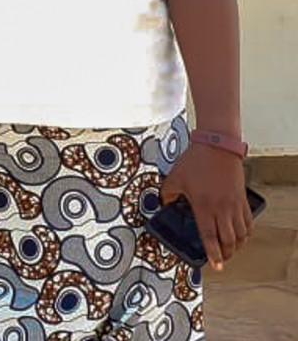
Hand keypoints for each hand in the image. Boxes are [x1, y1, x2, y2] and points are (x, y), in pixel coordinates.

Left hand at [160, 142, 251, 269]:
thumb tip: (164, 204)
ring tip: (230, 250)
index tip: (215, 265)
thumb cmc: (195, 162)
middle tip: (221, 259)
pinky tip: (241, 235)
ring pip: (241, 234)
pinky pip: (249, 222)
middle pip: (229, 240)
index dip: (213, 253)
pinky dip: (247, 233)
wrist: (217, 147)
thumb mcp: (174, 177)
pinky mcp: (242, 199)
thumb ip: (167, 194)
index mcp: (204, 206)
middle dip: (226, 254)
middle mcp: (222, 209)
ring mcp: (234, 205)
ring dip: (237, 245)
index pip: (210, 236)